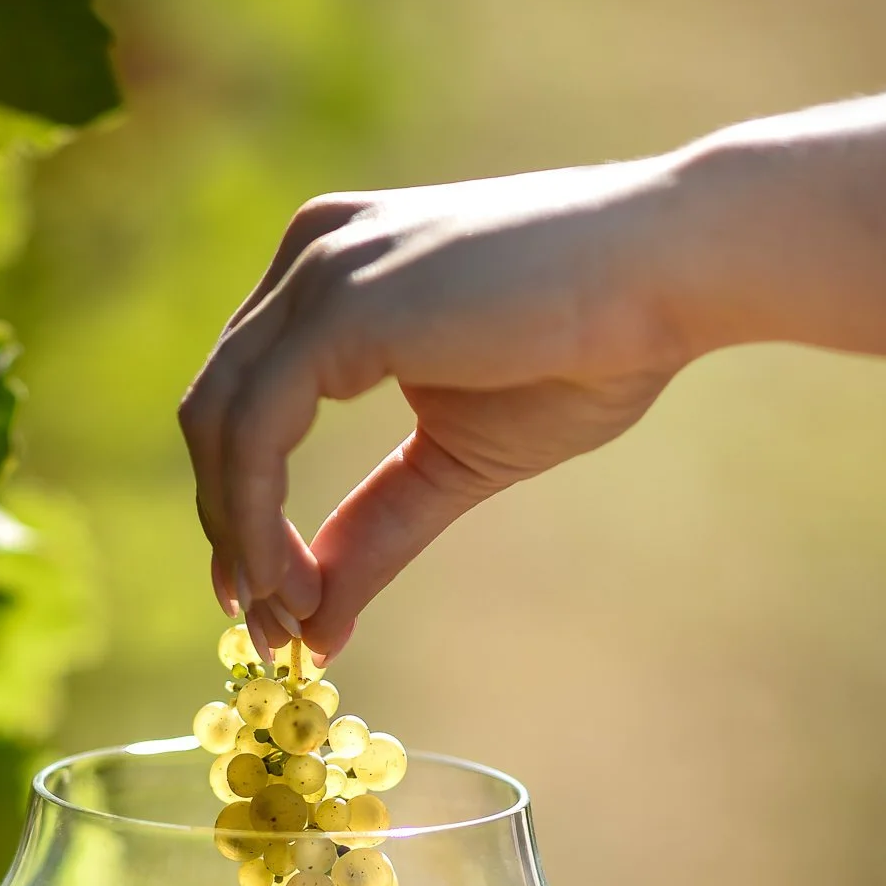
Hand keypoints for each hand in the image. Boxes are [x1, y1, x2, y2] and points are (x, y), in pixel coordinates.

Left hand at [178, 159, 688, 655]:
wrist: (673, 271)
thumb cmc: (591, 348)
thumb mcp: (455, 461)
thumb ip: (376, 529)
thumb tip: (316, 628)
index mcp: (332, 272)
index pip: (243, 400)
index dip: (238, 508)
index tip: (266, 600)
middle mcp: (310, 256)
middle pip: (212, 414)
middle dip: (228, 533)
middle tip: (266, 629)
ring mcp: (321, 271)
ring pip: (218, 425)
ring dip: (240, 539)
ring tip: (287, 620)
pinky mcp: (341, 304)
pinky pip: (254, 430)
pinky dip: (257, 518)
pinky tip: (296, 583)